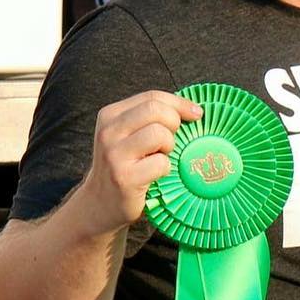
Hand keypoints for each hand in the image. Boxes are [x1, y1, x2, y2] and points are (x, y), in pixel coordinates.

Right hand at [79, 91, 201, 234]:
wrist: (101, 202)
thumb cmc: (127, 165)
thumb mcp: (130, 135)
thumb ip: (152, 119)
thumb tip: (194, 109)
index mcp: (110, 115)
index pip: (152, 97)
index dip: (180, 103)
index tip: (197, 113)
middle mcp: (109, 132)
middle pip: (156, 110)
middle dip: (174, 123)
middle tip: (172, 141)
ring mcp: (114, 155)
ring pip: (159, 134)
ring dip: (170, 146)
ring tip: (160, 157)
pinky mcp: (124, 177)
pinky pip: (161, 163)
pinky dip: (166, 169)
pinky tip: (156, 174)